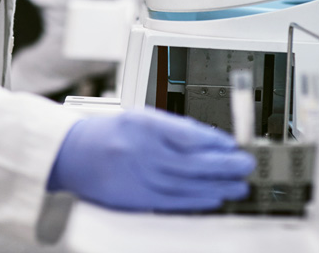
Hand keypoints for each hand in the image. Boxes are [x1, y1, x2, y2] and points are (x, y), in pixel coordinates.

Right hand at [47, 108, 254, 211]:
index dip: (214, 140)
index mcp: (143, 125)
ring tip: (239, 185)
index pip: (188, 133)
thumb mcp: (137, 118)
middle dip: (224, 163)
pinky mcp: (138, 198)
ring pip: (188, 184)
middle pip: (194, 161)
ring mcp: (141, 176)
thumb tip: (205, 139)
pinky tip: (215, 198)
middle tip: (246, 164)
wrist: (72, 154)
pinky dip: (198, 200)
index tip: (232, 143)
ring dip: (218, 185)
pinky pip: (175, 201)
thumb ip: (169, 128)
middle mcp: (143, 151)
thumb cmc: (105, 133)